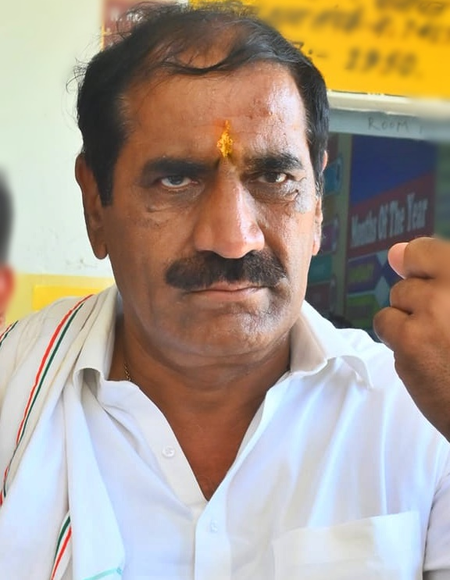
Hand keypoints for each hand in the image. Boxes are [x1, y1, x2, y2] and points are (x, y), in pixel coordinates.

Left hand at [373, 237, 449, 440]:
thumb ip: (440, 273)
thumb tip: (394, 253)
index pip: (425, 251)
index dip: (423, 268)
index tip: (431, 285)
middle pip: (409, 278)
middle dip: (420, 299)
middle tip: (444, 325)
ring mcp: (433, 310)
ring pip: (397, 298)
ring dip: (409, 317)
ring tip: (437, 341)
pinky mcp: (411, 340)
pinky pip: (385, 323)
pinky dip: (398, 338)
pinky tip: (424, 354)